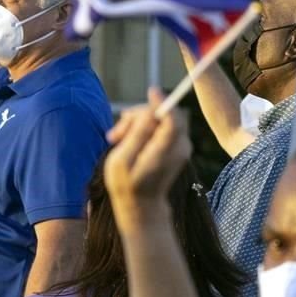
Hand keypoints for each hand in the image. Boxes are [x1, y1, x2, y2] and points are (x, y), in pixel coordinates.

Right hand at [104, 88, 191, 232]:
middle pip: (163, 114)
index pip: (173, 118)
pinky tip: (127, 141)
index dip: (163, 102)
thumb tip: (149, 111)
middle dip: (138, 116)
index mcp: (166, 151)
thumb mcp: (121, 160)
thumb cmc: (126, 185)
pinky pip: (161, 126)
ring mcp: (180, 146)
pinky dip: (144, 128)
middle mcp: (179, 146)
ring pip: (160, 118)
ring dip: (138, 122)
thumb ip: (137, 133)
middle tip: (115, 133)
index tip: (151, 91)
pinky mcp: (176, 145)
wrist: (141, 205)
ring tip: (117, 138)